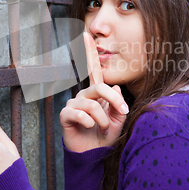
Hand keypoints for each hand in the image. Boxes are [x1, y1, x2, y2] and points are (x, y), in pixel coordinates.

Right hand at [59, 32, 128, 151]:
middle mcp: (84, 95)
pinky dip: (89, 122)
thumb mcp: (118, 119)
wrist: (94, 154)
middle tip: (122, 113)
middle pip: (99, 87)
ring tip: (103, 128)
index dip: (89, 52)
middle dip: (114, 100)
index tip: (86, 35)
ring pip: (92, 104)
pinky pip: (79, 113)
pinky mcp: (66, 115)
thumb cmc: (105, 136)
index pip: (93, 70)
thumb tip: (115, 87)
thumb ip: (118, 103)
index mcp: (96, 93)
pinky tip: (90, 128)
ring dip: (102, 119)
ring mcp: (73, 104)